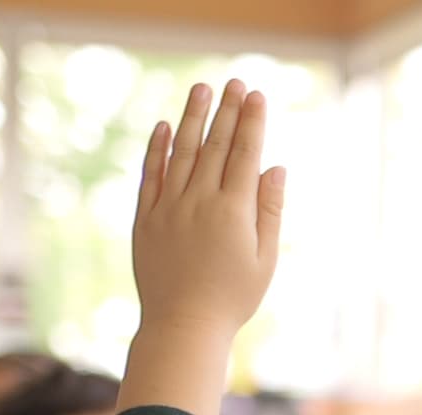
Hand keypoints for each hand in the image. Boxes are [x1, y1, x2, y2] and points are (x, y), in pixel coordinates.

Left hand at [132, 80, 284, 343]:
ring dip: (192, 118)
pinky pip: (150, 175)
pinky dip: (157, 149)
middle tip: (234, 82)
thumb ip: (270, 210)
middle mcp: (200, 202)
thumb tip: (276, 167)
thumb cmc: (232, 298)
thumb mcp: (264, 259)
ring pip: (182, 152)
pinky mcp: (145, 219)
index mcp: (234, 211)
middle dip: (227, 110)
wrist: (183, 326)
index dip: (252, 122)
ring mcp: (169, 208)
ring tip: (202, 89)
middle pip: (216, 146)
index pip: (245, 154)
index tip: (257, 95)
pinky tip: (163, 126)